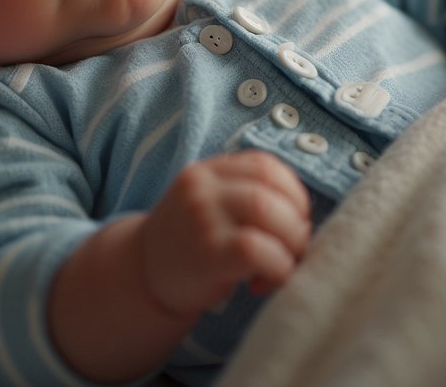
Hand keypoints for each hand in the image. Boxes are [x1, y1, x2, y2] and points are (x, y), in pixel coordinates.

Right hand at [139, 151, 310, 317]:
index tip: (295, 219)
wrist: (141, 277)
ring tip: (282, 265)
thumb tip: (304, 218)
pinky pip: (257, 249)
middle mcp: (201, 187)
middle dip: (297, 222)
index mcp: (206, 171)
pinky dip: (277, 267)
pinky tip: (264, 282)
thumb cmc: (189, 246)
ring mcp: (201, 217)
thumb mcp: (209, 206)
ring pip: (267, 212)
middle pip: (270, 189)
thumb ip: (245, 197)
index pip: (264, 164)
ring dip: (291, 243)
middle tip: (294, 250)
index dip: (293, 192)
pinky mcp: (206, 253)